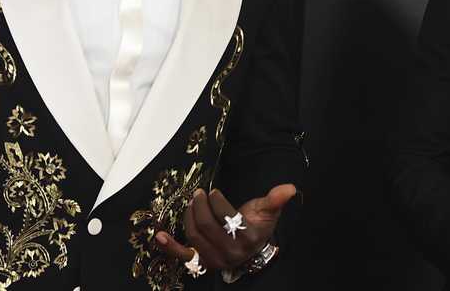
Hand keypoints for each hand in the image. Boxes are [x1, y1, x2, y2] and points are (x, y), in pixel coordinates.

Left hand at [153, 184, 296, 270]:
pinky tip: (159, 236)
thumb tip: (290, 187)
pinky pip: (184, 256)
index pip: (227, 218)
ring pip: (194, 236)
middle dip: (199, 206)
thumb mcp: (268, 212)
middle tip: (198, 193)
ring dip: (189, 216)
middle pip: (207, 226)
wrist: (252, 249)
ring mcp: (215, 259)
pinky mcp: (203, 262)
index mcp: (248, 238)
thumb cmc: (258, 226)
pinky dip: (170, 246)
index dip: (217, 202)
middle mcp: (231, 252)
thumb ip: (276, 199)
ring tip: (192, 203)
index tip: (214, 192)